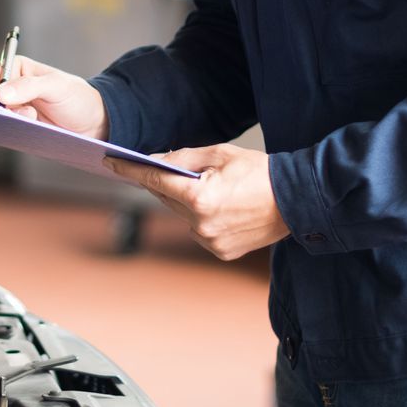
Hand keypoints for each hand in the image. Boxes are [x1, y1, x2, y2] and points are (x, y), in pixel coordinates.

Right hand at [0, 55, 107, 139]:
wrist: (92, 123)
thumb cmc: (77, 98)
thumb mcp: (57, 87)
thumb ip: (30, 87)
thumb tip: (0, 93)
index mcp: (16, 68)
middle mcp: (10, 87)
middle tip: (5, 116)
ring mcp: (12, 108)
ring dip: (2, 120)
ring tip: (29, 120)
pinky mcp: (17, 126)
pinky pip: (2, 128)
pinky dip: (6, 130)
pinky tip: (21, 131)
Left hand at [106, 143, 288, 260]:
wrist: (296, 200)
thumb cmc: (260, 172)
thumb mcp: (220, 154)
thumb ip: (183, 159)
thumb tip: (155, 162)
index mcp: (200, 198)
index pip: (154, 181)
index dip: (130, 170)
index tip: (111, 162)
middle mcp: (201, 225)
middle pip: (166, 198)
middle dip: (164, 182)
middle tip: (166, 168)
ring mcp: (210, 242)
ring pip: (182, 216)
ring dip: (186, 201)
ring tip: (212, 188)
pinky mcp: (220, 252)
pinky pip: (199, 230)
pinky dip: (201, 218)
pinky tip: (223, 207)